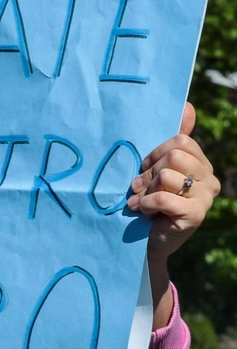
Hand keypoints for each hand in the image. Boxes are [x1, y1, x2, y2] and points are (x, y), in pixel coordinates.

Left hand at [129, 102, 219, 263]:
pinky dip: (148, 204)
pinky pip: (166, 198)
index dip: (154, 154)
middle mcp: (209, 178)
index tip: (143, 169)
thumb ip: (170, 143)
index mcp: (201, 164)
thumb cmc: (147, 203)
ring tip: (141, 203)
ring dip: (146, 191)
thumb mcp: (154, 171)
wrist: (145, 242)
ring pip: (168, 175)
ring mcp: (206, 197)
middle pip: (175, 156)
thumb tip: (188, 105)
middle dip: (148, 172)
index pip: (180, 141)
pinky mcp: (196, 215)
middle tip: (139, 188)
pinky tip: (144, 213)